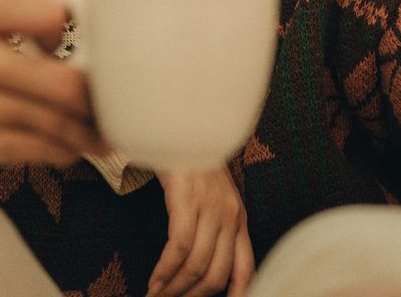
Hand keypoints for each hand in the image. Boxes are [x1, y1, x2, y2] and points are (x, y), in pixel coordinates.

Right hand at [0, 0, 107, 218]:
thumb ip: (3, 18)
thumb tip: (76, 23)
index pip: (50, 12)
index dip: (74, 34)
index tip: (76, 49)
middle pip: (63, 80)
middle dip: (97, 99)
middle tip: (115, 105)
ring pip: (52, 122)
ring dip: (85, 133)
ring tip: (101, 136)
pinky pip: (30, 150)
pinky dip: (58, 152)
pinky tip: (66, 150)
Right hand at [147, 168, 253, 296]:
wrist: (179, 122)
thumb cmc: (189, 159)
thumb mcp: (210, 194)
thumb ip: (213, 224)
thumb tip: (201, 261)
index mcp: (238, 216)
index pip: (246, 268)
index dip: (238, 294)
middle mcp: (229, 214)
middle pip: (216, 273)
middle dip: (193, 296)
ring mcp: (209, 206)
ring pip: (196, 265)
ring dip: (173, 288)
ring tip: (157, 296)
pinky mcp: (186, 199)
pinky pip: (177, 247)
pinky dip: (164, 271)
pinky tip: (154, 280)